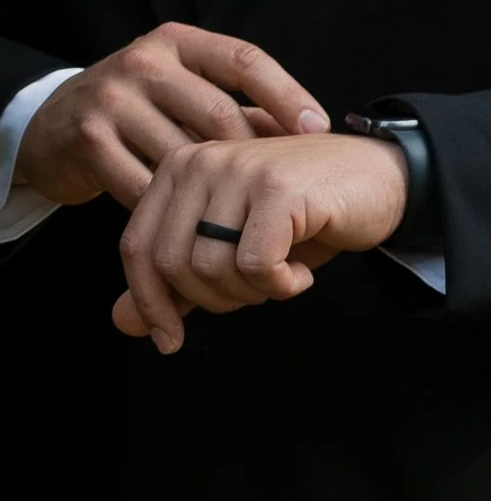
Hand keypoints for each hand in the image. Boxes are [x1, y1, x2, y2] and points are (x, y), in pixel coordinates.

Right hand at [13, 23, 326, 210]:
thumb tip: (311, 134)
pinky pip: (147, 187)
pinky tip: (193, 228)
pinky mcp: (89, 141)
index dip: (285, 94)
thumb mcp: (179, 89)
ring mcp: (112, 100)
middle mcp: (142, 63)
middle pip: (219, 114)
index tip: (319, 129)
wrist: (50, 128)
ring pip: (186, 156)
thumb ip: (232, 106)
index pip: (242, 60)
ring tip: (246, 221)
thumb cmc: (137, 112)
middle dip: (254, 160)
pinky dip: (175, 212)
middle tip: (283, 196)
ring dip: (216, 195)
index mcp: (174, 42)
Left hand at [113, 129, 413, 350]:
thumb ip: (176, 282)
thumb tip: (122, 323)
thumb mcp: (230, 250)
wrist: (378, 181)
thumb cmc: (301, 218)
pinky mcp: (277, 189)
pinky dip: (280, 285)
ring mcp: (237, 170)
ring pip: (211, 268)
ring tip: (280, 274)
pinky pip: (256, 266)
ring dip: (250, 293)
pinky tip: (300, 271)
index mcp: (177, 170)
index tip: (169, 340)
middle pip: (172, 265)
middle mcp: (199, 161)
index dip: (149, 302)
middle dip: (212, 300)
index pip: (137, 247)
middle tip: (254, 291)